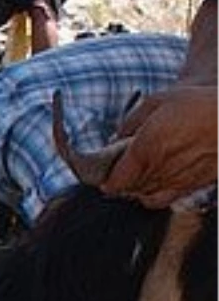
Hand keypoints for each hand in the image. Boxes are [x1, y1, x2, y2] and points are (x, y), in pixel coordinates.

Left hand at [103, 86, 218, 206]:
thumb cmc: (199, 106)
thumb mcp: (159, 101)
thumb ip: (132, 121)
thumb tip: (116, 138)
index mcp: (145, 149)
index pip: (114, 181)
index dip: (105, 181)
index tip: (102, 174)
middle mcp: (157, 170)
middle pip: (126, 189)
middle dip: (118, 181)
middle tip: (117, 169)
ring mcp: (174, 181)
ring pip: (141, 195)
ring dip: (133, 187)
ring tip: (135, 173)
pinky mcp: (189, 186)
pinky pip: (159, 200)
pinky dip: (150, 196)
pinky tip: (151, 183)